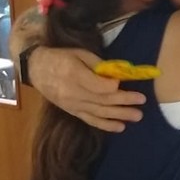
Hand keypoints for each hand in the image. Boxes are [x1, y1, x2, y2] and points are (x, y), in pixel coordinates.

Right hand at [30, 46, 145, 131]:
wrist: (37, 69)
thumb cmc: (60, 57)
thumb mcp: (78, 53)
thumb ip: (97, 64)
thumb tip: (117, 74)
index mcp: (74, 74)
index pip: (97, 85)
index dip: (113, 86)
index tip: (124, 82)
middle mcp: (73, 93)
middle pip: (102, 100)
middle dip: (124, 101)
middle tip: (141, 101)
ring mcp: (72, 105)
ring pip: (99, 112)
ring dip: (120, 115)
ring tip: (137, 116)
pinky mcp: (72, 112)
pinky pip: (90, 120)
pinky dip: (106, 125)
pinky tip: (120, 127)